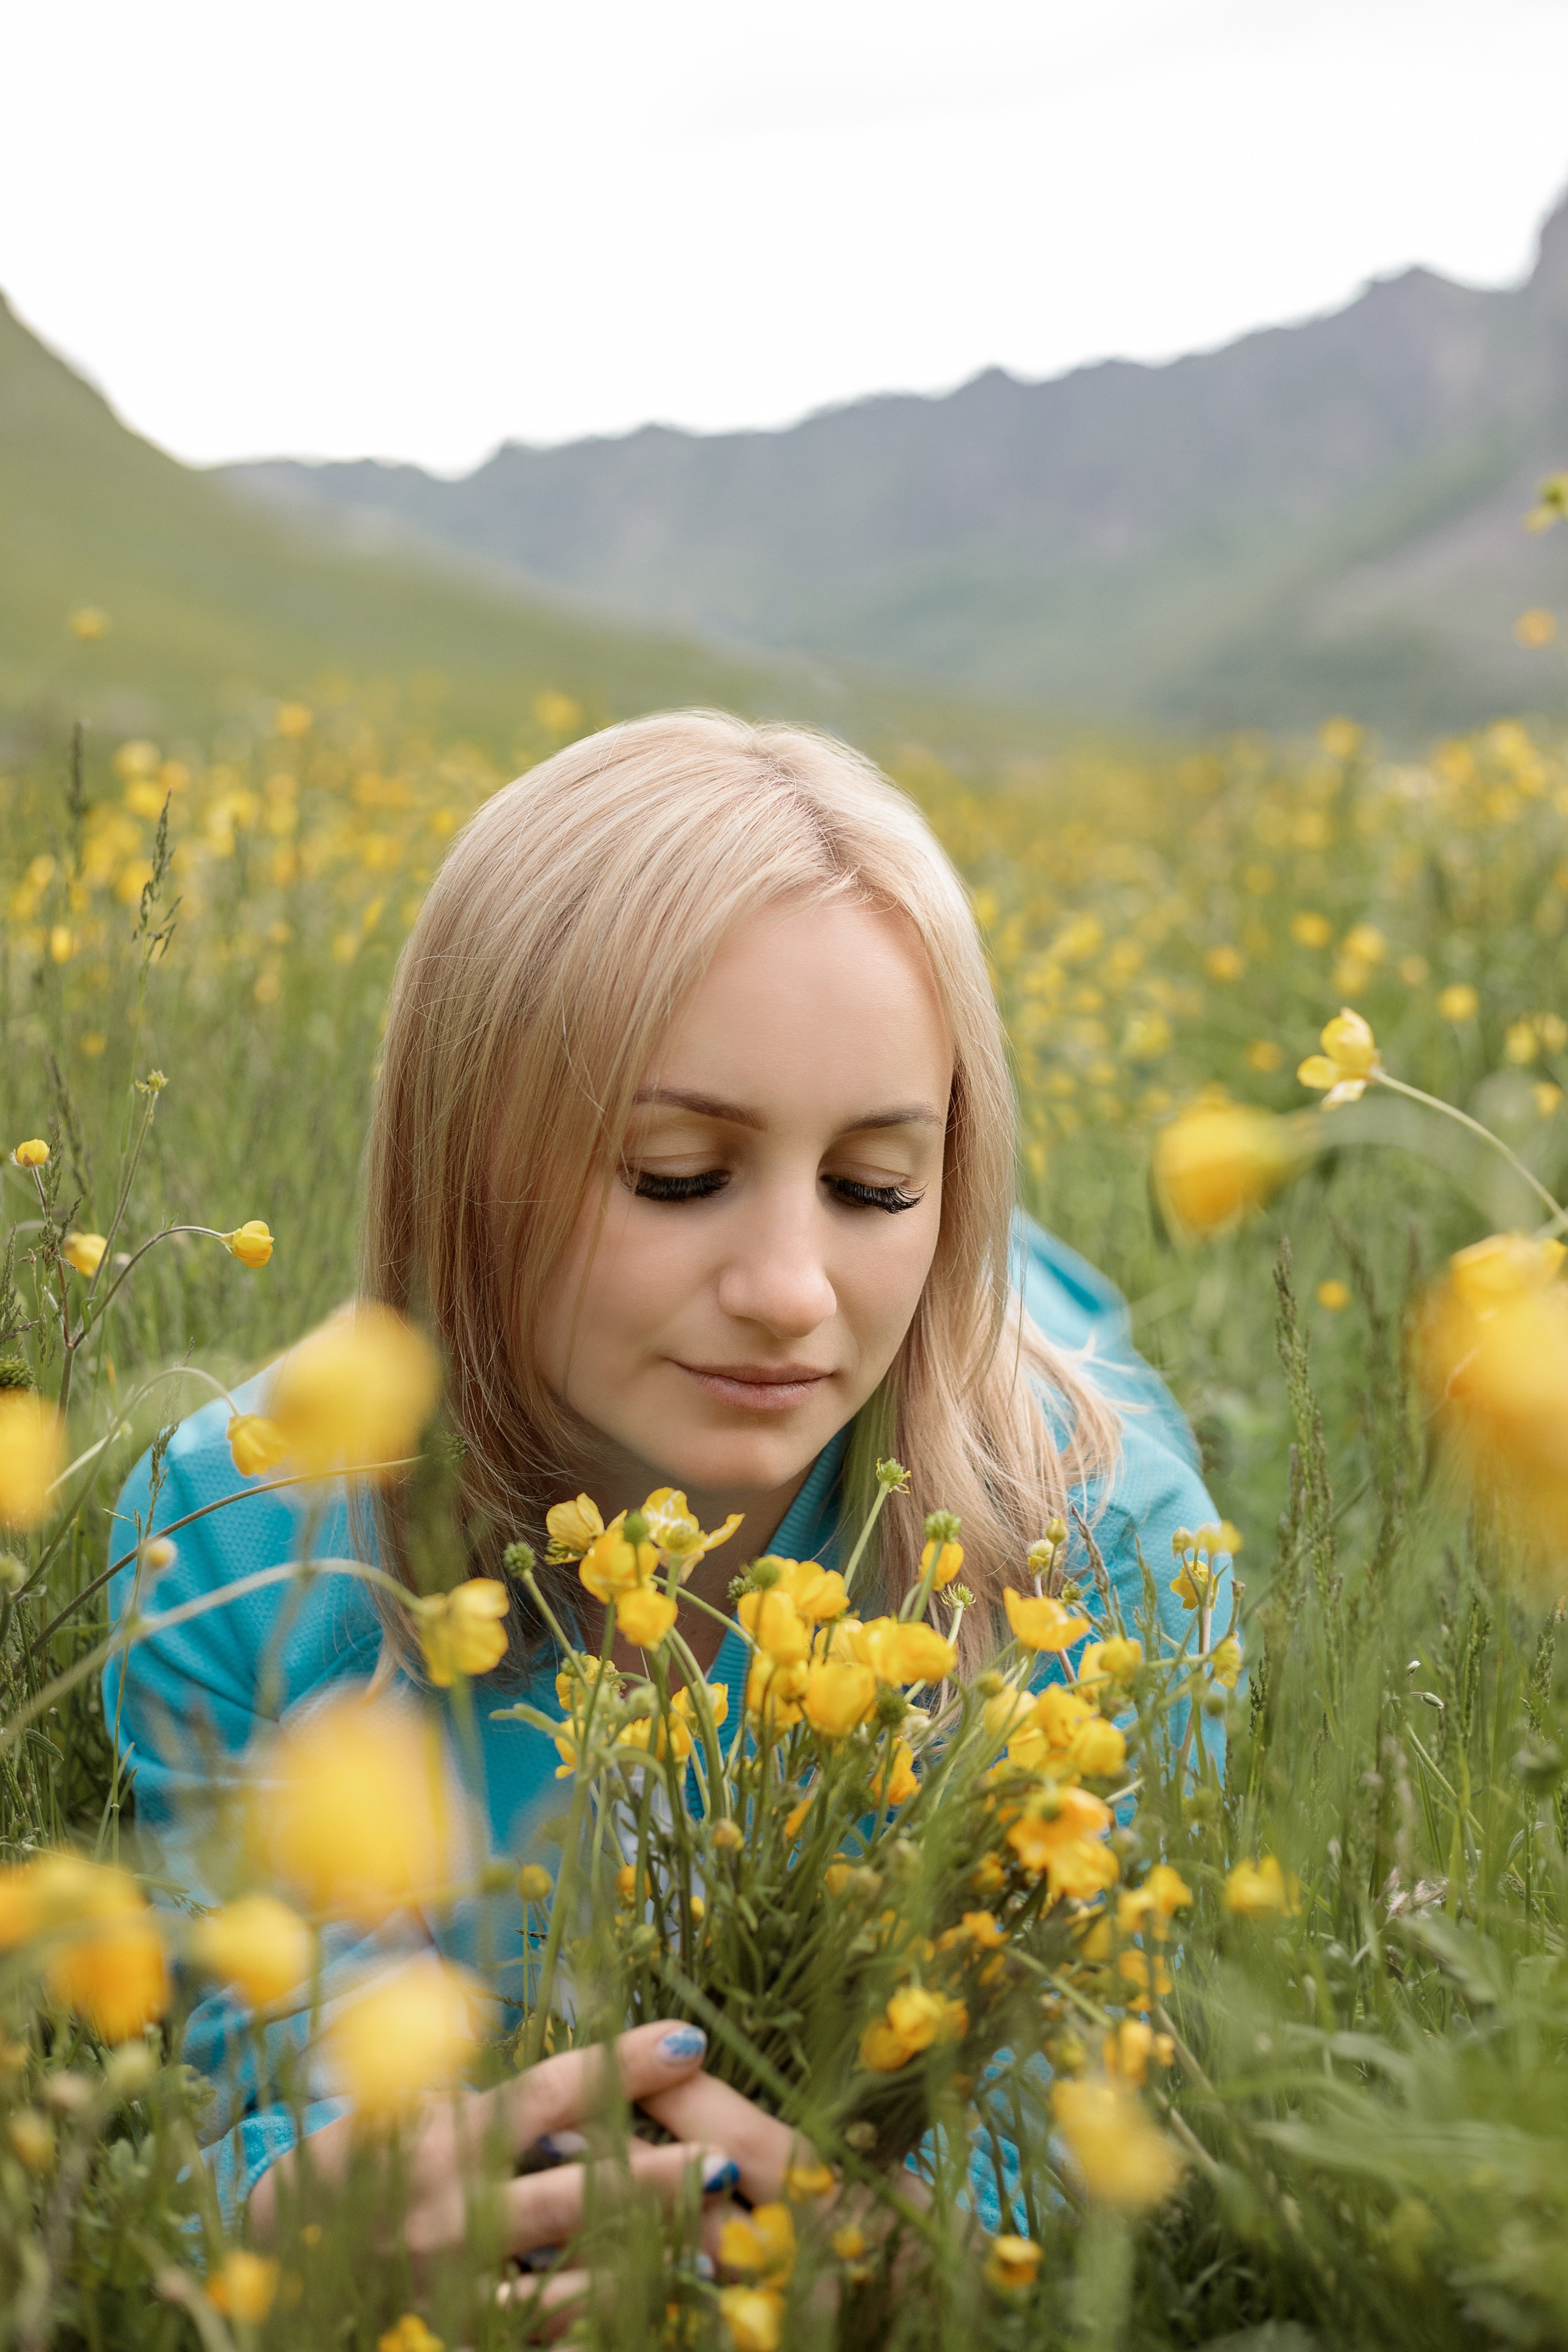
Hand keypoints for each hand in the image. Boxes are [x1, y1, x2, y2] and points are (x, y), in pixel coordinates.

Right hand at [249, 2018, 734, 2293]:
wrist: (272, 2274)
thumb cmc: (349, 2173)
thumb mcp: (386, 2106)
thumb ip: (455, 2070)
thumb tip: (503, 2004)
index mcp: (443, 2139)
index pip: (549, 2092)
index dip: (621, 2065)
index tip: (691, 2041)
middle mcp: (452, 2212)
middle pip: (575, 2192)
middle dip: (657, 2178)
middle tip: (727, 2159)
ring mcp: (455, 2287)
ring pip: (568, 2281)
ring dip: (645, 2264)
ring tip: (714, 2245)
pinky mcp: (459, 2339)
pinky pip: (540, 2337)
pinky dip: (597, 2324)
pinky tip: (653, 2309)